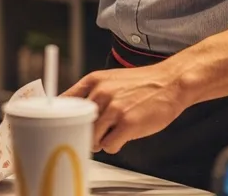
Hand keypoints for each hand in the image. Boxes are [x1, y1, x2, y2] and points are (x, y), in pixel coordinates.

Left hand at [63, 63, 192, 154]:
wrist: (171, 82)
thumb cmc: (143, 84)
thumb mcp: (112, 80)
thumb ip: (93, 94)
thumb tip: (72, 115)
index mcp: (94, 80)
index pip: (63, 101)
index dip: (58, 117)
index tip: (55, 126)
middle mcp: (101, 92)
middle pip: (78, 125)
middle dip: (87, 132)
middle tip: (99, 131)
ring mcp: (114, 108)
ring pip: (93, 138)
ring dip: (102, 140)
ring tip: (116, 131)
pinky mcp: (127, 123)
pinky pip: (109, 147)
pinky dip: (115, 146)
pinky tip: (125, 135)